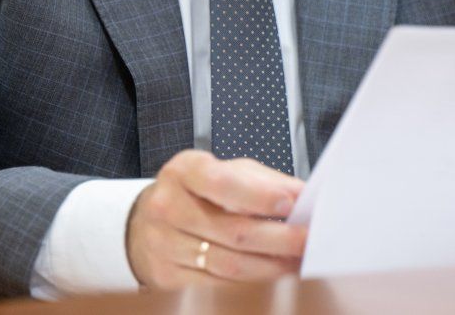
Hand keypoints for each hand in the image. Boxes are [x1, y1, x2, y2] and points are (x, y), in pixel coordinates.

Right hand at [126, 149, 307, 287]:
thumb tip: (302, 196)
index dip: (259, 196)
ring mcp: (164, 243)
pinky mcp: (167, 274)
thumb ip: (264, 181)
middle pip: (232, 231)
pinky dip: (250, 280)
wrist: (147, 220)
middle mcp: (168, 206)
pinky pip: (217, 283)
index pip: (222, 183)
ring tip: (296, 261)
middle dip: (278, 239)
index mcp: (184, 171)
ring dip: (270, 266)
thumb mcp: (225, 171)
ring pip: (228, 264)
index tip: (291, 204)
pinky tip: (270, 273)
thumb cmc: (195, 191)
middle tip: (307, 240)